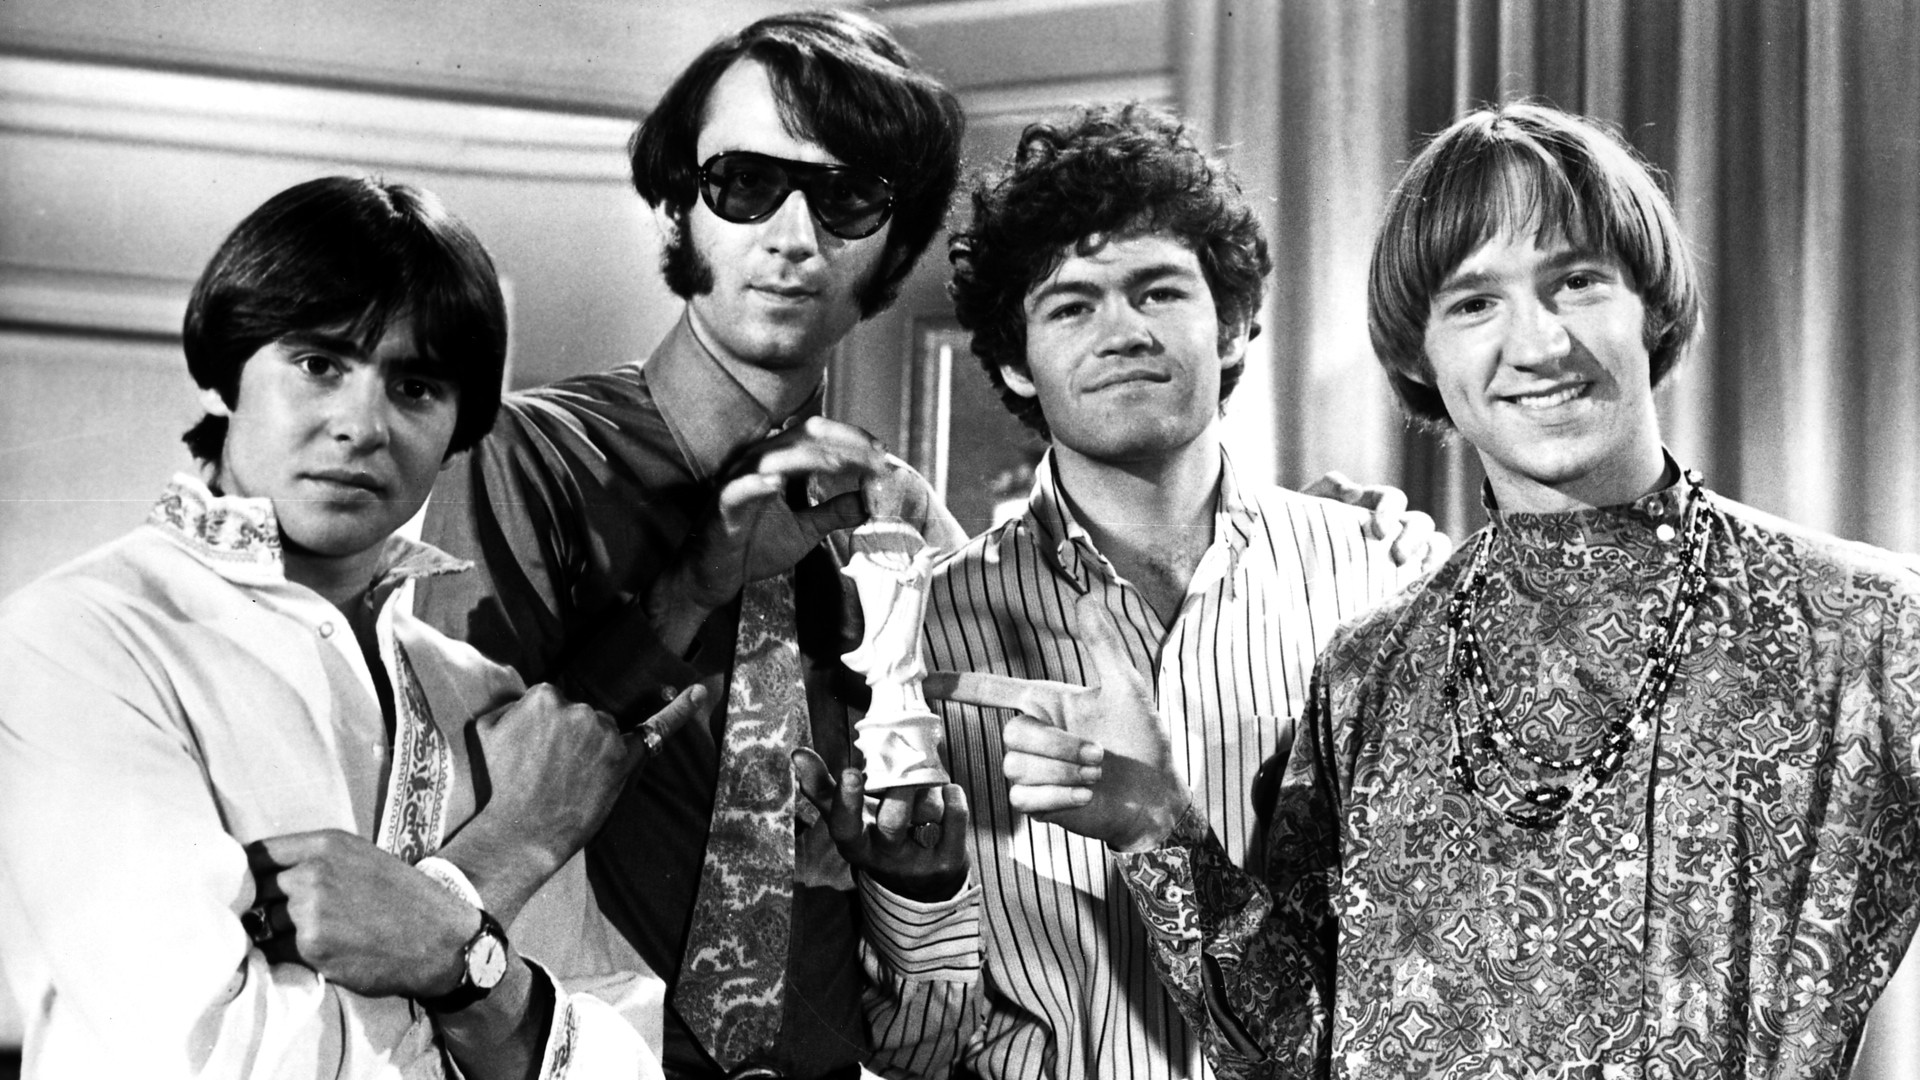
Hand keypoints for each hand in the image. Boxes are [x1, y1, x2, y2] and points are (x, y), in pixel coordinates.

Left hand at [244, 830, 476, 996]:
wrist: (441, 940)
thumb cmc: (406, 901)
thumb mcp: (364, 860)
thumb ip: (318, 861)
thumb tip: (269, 876)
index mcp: (327, 844)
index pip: (257, 854)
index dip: (247, 873)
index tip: (247, 887)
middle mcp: (314, 872)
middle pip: (255, 890)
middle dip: (259, 906)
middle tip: (275, 919)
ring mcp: (310, 911)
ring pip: (264, 924)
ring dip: (275, 935)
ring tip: (307, 939)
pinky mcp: (312, 948)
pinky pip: (276, 952)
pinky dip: (285, 958)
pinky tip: (314, 955)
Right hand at [445, 682, 706, 921]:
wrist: (518, 832)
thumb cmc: (498, 785)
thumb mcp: (486, 731)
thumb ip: (513, 706)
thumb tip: (527, 702)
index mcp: (545, 696)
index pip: (555, 703)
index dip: (547, 733)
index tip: (536, 753)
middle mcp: (580, 708)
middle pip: (583, 716)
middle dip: (570, 742)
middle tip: (548, 775)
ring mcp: (604, 732)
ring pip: (605, 732)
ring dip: (592, 753)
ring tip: (566, 785)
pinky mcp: (624, 757)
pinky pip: (658, 729)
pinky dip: (681, 711)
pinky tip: (698, 693)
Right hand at [660, 418, 888, 615]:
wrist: (712, 577)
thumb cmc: (752, 547)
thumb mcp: (805, 530)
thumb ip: (834, 512)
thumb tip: (868, 500)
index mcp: (777, 462)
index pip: (818, 436)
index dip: (851, 439)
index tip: (882, 453)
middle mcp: (758, 463)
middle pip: (803, 435)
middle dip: (842, 441)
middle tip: (875, 455)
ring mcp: (738, 482)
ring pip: (774, 455)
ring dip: (810, 457)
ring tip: (840, 461)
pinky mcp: (721, 507)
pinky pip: (738, 489)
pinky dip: (757, 483)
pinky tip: (777, 481)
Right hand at [791, 749, 968, 901]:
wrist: (920, 884)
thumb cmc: (877, 838)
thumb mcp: (848, 820)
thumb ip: (823, 789)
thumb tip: (798, 754)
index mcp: (855, 845)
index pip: (845, 828)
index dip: (847, 801)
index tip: (851, 772)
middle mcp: (885, 857)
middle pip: (891, 823)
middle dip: (899, 789)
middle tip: (903, 764)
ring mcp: (918, 861)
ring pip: (926, 816)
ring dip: (929, 787)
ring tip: (926, 774)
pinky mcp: (948, 861)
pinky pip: (955, 822)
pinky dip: (954, 799)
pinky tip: (947, 789)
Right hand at [923, 591, 1187, 851]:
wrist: (1157, 798)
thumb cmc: (1143, 741)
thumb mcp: (1126, 687)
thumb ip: (1103, 644)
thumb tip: (1087, 599)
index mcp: (1045, 703)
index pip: (991, 691)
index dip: (959, 685)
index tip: (925, 681)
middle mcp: (1032, 735)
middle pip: (1012, 733)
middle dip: (1059, 745)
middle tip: (1101, 754)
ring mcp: (1031, 772)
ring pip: (1016, 766)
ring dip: (1063, 771)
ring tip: (1097, 774)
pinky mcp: (1035, 806)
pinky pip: (1022, 798)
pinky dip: (1058, 797)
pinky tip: (1085, 796)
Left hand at [1303, 470, 1451, 570]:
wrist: (1289, 564)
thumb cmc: (1300, 529)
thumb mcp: (1307, 506)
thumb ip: (1327, 488)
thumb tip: (1354, 490)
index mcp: (1372, 506)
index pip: (1393, 499)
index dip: (1391, 510)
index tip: (1380, 531)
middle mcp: (1393, 528)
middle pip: (1421, 524)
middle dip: (1414, 538)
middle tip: (1398, 558)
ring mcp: (1401, 553)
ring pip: (1434, 547)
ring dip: (1432, 557)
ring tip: (1418, 576)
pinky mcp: (1401, 580)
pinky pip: (1426, 578)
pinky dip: (1430, 581)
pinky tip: (1420, 594)